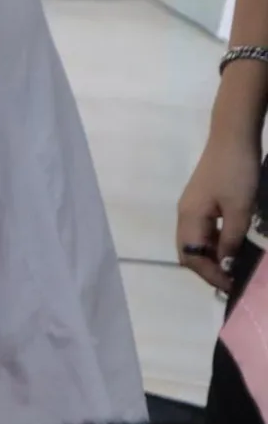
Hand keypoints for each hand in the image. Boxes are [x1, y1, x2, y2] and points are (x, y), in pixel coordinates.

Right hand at [178, 133, 261, 292]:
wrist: (233, 138)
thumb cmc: (236, 174)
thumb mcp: (239, 210)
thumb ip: (231, 240)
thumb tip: (225, 265)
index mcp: (189, 218)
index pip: (191, 257)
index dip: (210, 274)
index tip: (233, 286)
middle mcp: (185, 215)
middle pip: (188, 252)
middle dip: (207, 269)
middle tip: (232, 280)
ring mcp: (192, 207)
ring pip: (196, 242)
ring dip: (211, 257)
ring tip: (234, 267)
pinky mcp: (202, 201)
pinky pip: (203, 231)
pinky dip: (215, 244)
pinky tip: (232, 246)